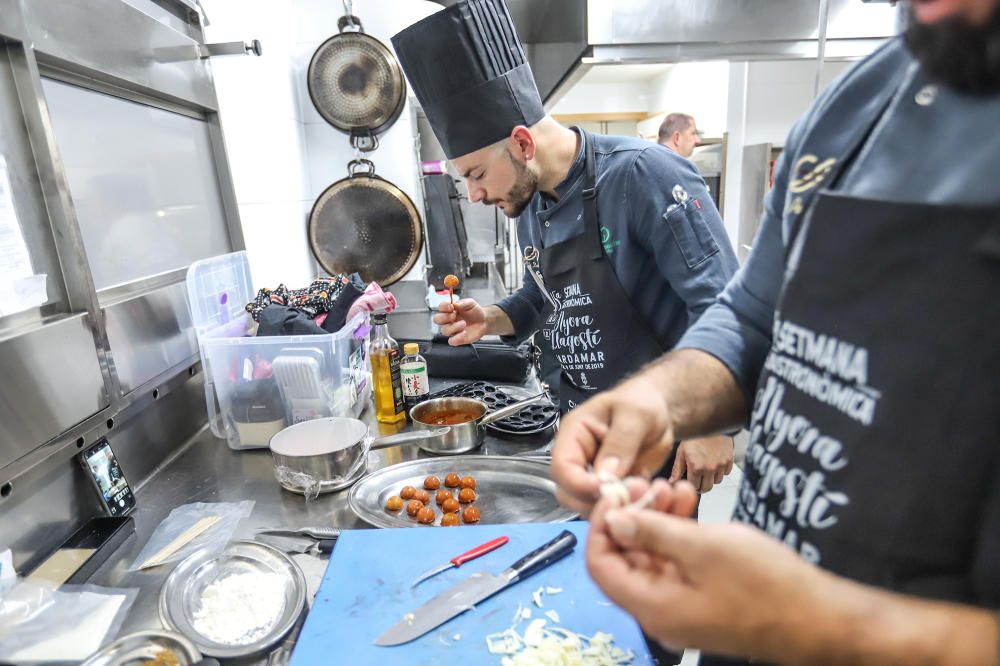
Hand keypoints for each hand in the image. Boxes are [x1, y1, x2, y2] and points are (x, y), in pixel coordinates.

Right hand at [432, 299, 486, 345]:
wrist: (483, 321)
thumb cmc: (475, 311)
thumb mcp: (471, 303)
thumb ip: (464, 302)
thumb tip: (456, 303)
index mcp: (450, 310)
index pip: (441, 307)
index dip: (443, 307)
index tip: (451, 306)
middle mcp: (448, 320)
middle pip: (437, 320)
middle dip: (444, 317)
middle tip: (454, 315)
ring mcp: (452, 330)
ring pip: (444, 331)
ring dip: (453, 327)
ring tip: (463, 324)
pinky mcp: (457, 338)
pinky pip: (451, 341)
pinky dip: (457, 338)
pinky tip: (464, 333)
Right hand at [550, 375, 674, 514]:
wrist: (659, 412)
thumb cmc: (642, 403)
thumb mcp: (636, 414)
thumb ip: (621, 442)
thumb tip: (606, 475)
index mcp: (574, 434)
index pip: (562, 466)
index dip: (578, 484)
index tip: (605, 491)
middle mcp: (577, 459)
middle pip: (568, 493)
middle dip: (593, 501)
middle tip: (627, 498)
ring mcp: (592, 478)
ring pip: (587, 506)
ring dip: (611, 508)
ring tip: (640, 497)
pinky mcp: (609, 491)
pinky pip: (609, 508)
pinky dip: (624, 510)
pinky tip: (643, 499)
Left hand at [586, 479, 829, 660]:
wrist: (821, 618)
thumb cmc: (766, 584)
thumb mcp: (703, 547)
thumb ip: (651, 533)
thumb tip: (611, 521)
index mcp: (652, 606)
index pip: (600, 566)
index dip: (600, 525)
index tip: (614, 493)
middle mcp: (660, 613)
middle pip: (625, 560)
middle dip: (631, 516)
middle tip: (645, 482)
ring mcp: (682, 608)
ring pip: (652, 558)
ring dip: (656, 520)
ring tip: (672, 486)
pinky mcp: (703, 600)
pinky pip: (676, 564)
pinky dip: (677, 533)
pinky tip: (688, 502)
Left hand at [670, 435, 733, 492]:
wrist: (710, 422)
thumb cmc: (694, 435)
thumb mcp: (682, 451)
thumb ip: (677, 469)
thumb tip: (672, 482)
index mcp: (696, 467)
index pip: (694, 487)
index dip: (691, 484)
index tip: (689, 480)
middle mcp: (710, 468)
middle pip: (707, 488)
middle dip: (701, 485)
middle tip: (697, 478)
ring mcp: (721, 465)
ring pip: (717, 481)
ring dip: (711, 478)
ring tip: (706, 468)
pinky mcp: (729, 460)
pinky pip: (726, 472)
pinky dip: (720, 470)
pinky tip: (714, 462)